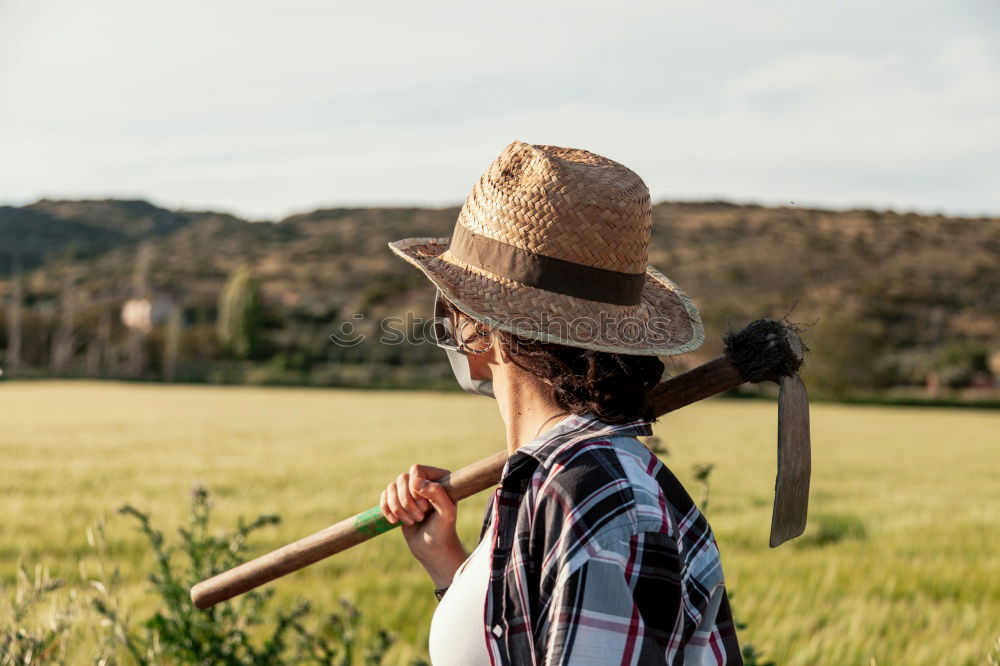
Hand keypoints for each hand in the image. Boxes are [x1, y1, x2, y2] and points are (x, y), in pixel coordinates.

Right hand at [380, 464, 466, 587]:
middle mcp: (424, 481)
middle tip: (420, 517)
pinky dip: (387, 510)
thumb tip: (415, 482)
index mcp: (439, 478)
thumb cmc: (442, 531)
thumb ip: (437, 494)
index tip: (426, 506)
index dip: (415, 488)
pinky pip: (384, 496)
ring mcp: (410, 491)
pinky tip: (395, 521)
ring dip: (398, 508)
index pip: (416, 470)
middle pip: (402, 479)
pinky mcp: (398, 501)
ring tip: (412, 521)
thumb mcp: (446, 514)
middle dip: (407, 502)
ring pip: (391, 487)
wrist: (432, 549)